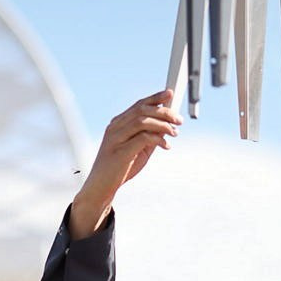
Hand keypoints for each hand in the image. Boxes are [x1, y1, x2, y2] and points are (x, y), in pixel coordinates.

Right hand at [70, 90, 181, 238]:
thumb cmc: (119, 168)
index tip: (170, 94)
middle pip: (142, 110)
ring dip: (162, 125)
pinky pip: (142, 138)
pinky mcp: (119, 152)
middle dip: (164, 112)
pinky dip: (157, 139)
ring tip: (174, 133)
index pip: (138, 105)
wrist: (101, 187)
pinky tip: (165, 146)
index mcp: (118, 124)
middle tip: (179, 120)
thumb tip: (168, 127)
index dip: (155, 97)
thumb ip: (150, 137)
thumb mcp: (138, 149)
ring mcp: (115, 139)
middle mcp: (115, 128)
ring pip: (142, 121)